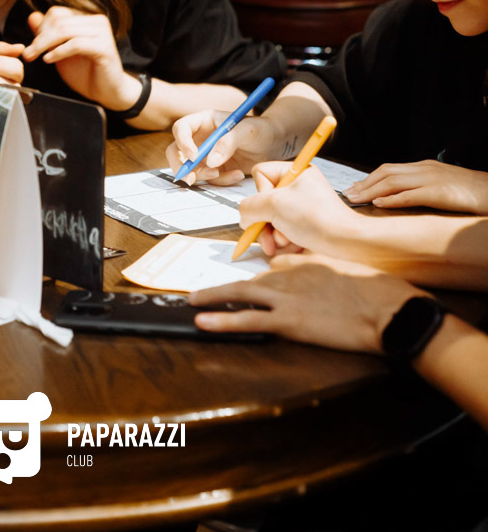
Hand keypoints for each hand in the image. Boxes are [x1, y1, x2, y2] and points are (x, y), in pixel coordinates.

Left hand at [23, 8, 139, 110]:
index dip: (41, 28)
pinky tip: (49, 60)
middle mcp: (97, 20)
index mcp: (87, 18)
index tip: (31, 45)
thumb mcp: (61, 52)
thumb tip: (32, 16)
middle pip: (58, 21)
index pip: (57, 13)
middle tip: (28, 54)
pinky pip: (75, 44)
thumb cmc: (86, 73)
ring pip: (65, 31)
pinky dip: (59, 52)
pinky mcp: (105, 47)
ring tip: (34, 57)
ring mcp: (102, 32)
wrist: (108, 92)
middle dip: (39, 38)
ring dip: (45, 45)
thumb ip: (48, 35)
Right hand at [167, 109, 279, 185]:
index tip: (194, 156)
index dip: (182, 142)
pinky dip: (221, 181)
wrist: (274, 144)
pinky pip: (209, 179)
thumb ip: (228, 142)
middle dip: (180, 166)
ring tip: (224, 174)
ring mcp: (205, 155)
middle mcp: (200, 138)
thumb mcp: (248, 131)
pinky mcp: (214, 168)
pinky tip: (237, 175)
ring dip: (203, 176)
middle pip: (176, 151)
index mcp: (204, 121)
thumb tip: (210, 161)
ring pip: (190, 169)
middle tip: (191, 179)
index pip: (181, 128)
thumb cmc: (261, 130)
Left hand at [190, 253, 424, 353]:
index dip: (264, 276)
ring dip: (213, 297)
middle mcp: (290, 273)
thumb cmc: (377, 292)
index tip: (255, 283)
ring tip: (192, 300)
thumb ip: (323, 271)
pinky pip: (247, 318)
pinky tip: (203, 319)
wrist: (388, 310)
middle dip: (226, 284)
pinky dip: (222, 318)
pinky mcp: (288, 321)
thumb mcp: (347, 270)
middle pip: (251, 277)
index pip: (276, 265)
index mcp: (306, 260)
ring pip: (240, 293)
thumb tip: (311, 279)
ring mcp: (286, 297)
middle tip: (203, 288)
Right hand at [238, 161, 358, 256]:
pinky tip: (295, 245)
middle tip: (271, 237)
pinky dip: (286, 240)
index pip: (260, 174)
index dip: (261, 193)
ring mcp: (303, 205)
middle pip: (264, 200)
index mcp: (296, 171)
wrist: (346, 243)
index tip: (273, 206)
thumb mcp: (274, 205)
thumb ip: (249, 207)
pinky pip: (284, 229)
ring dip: (275, 234)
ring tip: (287, 242)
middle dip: (266, 222)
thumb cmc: (317, 218)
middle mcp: (299, 186)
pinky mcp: (307, 223)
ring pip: (273, 218)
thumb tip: (244, 217)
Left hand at [345, 160, 487, 214]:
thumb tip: (398, 199)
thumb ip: (421, 189)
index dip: (369, 179)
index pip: (389, 169)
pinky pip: (411, 195)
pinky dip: (393, 199)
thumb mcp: (441, 186)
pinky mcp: (439, 192)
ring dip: (371, 191)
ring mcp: (431, 179)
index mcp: (423, 167)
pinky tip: (379, 204)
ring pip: (393, 182)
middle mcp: (424, 169)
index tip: (355, 189)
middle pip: (386, 172)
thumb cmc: (469, 193)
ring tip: (356, 199)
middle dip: (364, 184)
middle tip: (348, 195)